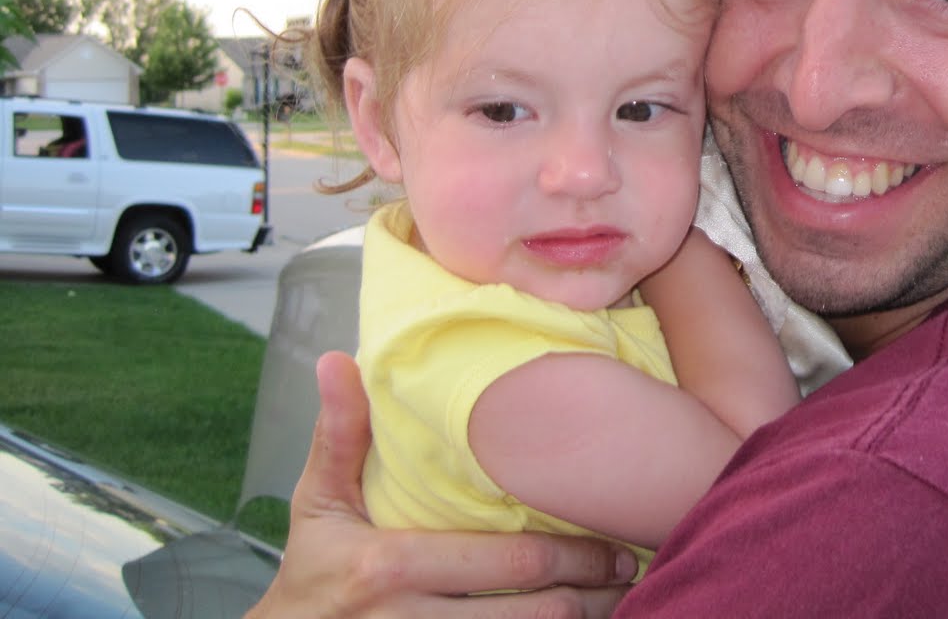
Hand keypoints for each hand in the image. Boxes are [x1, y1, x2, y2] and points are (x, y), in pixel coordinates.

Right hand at [246, 352, 636, 618]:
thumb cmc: (310, 573)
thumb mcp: (317, 505)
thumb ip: (338, 435)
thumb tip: (336, 359)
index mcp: (388, 567)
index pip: (509, 562)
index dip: (575, 556)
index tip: (617, 544)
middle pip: (533, 613)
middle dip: (591, 595)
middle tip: (630, 571)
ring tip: (617, 605)